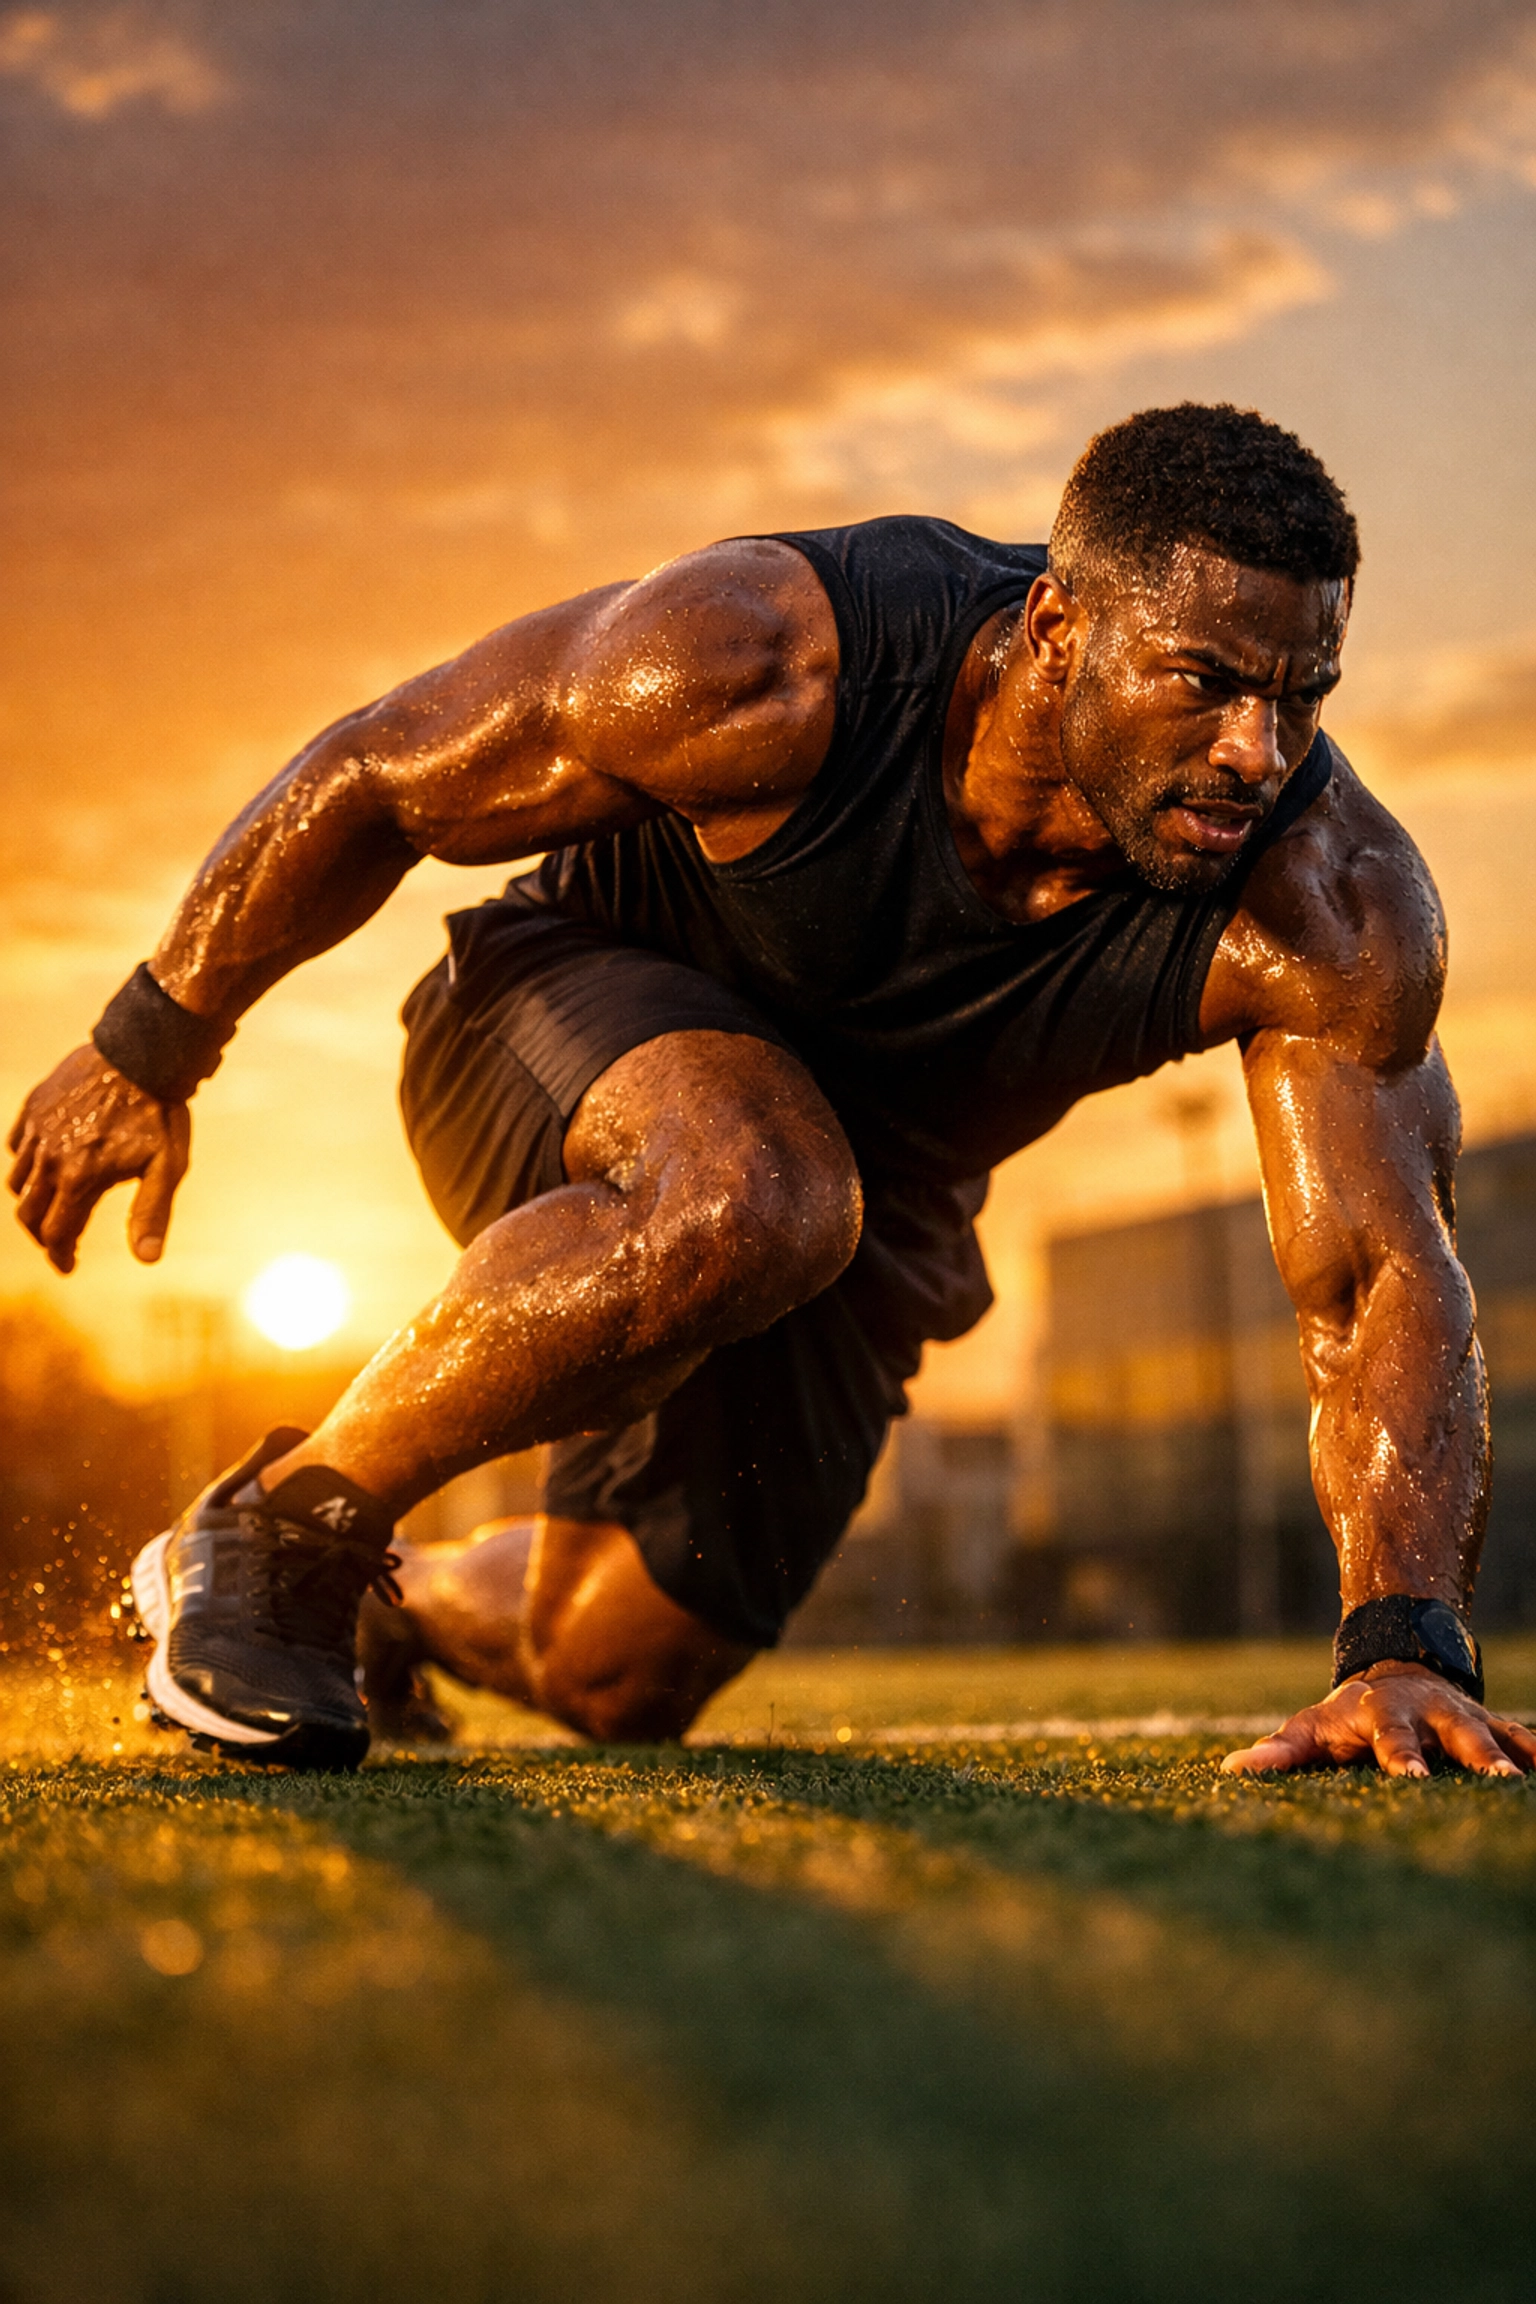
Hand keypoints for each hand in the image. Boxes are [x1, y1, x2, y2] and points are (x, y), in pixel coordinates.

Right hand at [7, 1044, 189, 1273]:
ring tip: (53, 1206)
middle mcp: (50, 1157)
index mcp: (80, 1177)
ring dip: (32, 1200)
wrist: (144, 1053)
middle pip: (29, 1213)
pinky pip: (17, 1145)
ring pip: (18, 1180)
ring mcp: (38, 1129)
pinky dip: (26, 1162)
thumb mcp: (167, 1167)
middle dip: (42, 1235)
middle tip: (58, 1243)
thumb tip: (146, 1260)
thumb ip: (152, 1214)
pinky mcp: (35, 1106)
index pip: (55, 1234)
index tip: (68, 1266)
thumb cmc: (161, 1113)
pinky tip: (46, 1165)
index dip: (60, 1256)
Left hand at [1222, 1658, 1535, 1778]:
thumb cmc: (1345, 1714)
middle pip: (1455, 1733)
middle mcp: (1429, 1712)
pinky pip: (1523, 1739)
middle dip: (1476, 1755)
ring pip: (1495, 1734)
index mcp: (1382, 1714)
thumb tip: (1231, 1771)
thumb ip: (1278, 1752)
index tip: (1413, 1779)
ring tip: (1524, 1783)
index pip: (1392, 1739)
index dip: (1402, 1758)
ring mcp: (1465, 1717)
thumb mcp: (1310, 1727)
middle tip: (1496, 1780)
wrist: (1396, 1669)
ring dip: (1513, 1756)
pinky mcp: (1492, 1727)